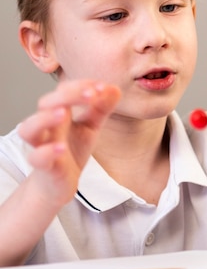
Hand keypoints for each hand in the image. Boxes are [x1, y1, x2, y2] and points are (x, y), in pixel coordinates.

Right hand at [18, 80, 120, 206]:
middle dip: (67, 96)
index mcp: (58, 112)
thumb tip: (115, 88)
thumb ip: (101, 108)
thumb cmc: (72, 150)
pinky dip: (46, 152)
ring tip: (64, 112)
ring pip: (29, 128)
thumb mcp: (90, 127)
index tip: (102, 87)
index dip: (81, 86)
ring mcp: (41, 145)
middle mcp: (46, 126)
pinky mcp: (43, 167)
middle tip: (90, 94)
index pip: (63, 91)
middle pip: (45, 103)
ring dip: (45, 118)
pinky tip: (60, 148)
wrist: (59, 183)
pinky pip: (37, 158)